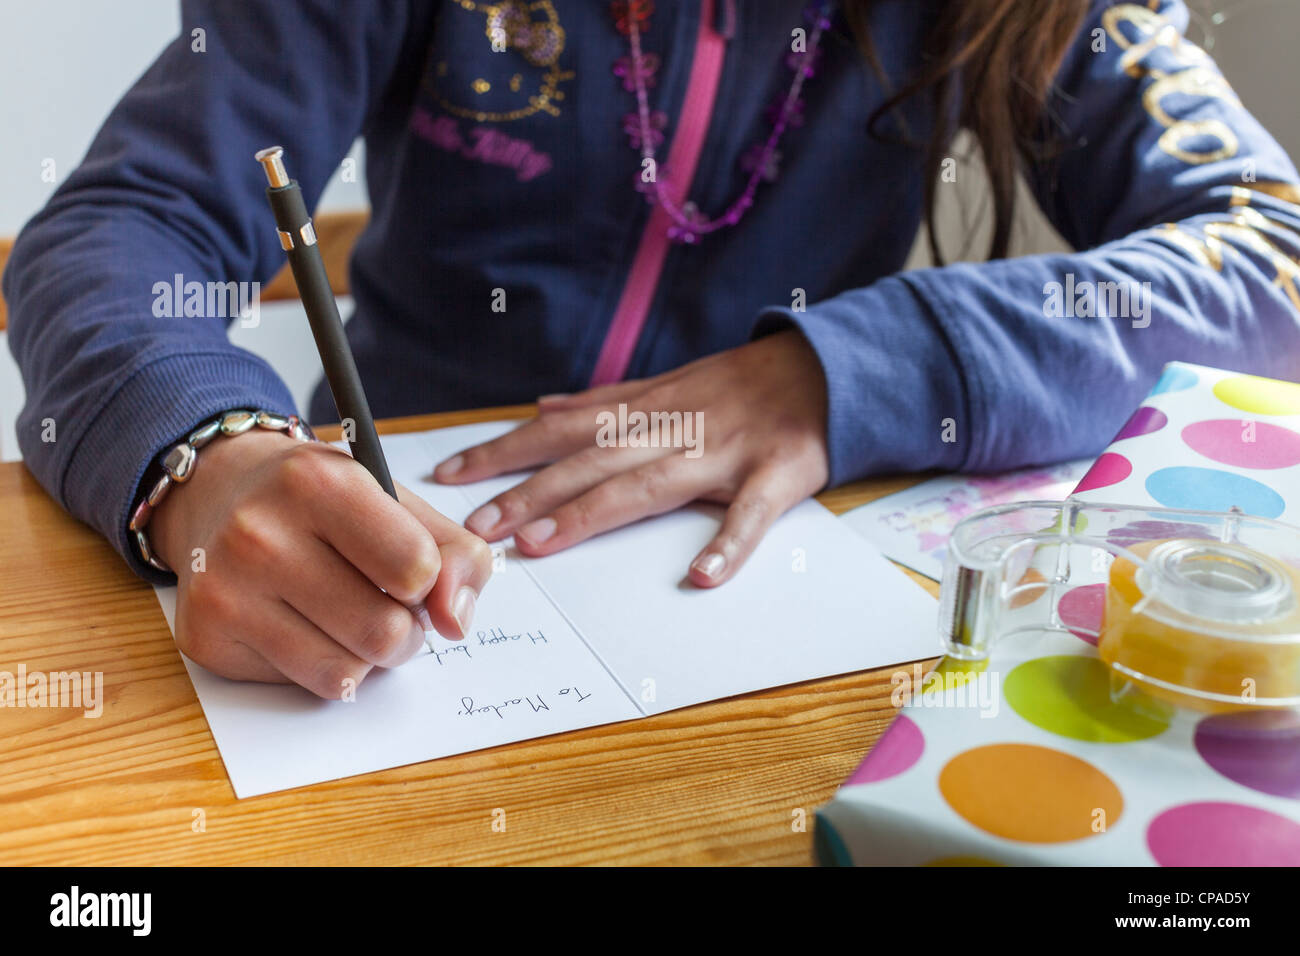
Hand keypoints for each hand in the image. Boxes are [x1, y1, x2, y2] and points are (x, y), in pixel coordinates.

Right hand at [149, 429, 493, 698]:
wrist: (221, 491)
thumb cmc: (323, 500)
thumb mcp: (398, 500)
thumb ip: (456, 553)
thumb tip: (456, 622)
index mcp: (316, 482)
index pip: (415, 569)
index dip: (427, 581)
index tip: (409, 569)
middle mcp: (260, 533)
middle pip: (385, 632)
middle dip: (405, 629)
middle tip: (386, 604)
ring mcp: (226, 589)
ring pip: (348, 672)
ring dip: (368, 657)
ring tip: (351, 617)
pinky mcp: (207, 637)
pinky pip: (305, 685)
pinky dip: (323, 665)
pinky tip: (304, 625)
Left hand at [433, 329, 829, 585]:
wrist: (824, 371)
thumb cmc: (738, 386)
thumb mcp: (665, 383)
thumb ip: (606, 400)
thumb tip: (542, 406)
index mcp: (645, 409)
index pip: (560, 429)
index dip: (504, 451)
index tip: (449, 474)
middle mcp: (672, 427)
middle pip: (590, 460)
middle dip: (529, 491)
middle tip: (477, 526)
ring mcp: (722, 451)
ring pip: (648, 482)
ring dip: (593, 512)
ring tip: (542, 544)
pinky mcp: (775, 476)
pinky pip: (750, 514)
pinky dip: (728, 544)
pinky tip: (702, 576)